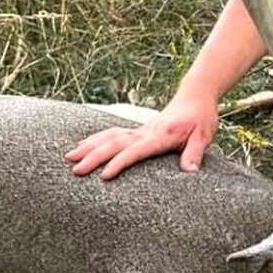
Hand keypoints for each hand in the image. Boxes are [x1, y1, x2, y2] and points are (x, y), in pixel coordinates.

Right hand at [65, 93, 219, 179]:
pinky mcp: (138, 130)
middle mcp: (145, 132)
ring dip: (89, 146)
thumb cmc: (201, 118)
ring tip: (69, 157)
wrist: (196, 96)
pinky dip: (96, 139)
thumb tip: (189, 172)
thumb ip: (194, 153)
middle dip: (94, 156)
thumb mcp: (203, 136)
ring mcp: (139, 130)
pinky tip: (83, 145)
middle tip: (75, 170)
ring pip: (109, 136)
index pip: (136, 150)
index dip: (119, 163)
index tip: (103, 176)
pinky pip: (112, 133)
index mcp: (160, 136)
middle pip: (115, 143)